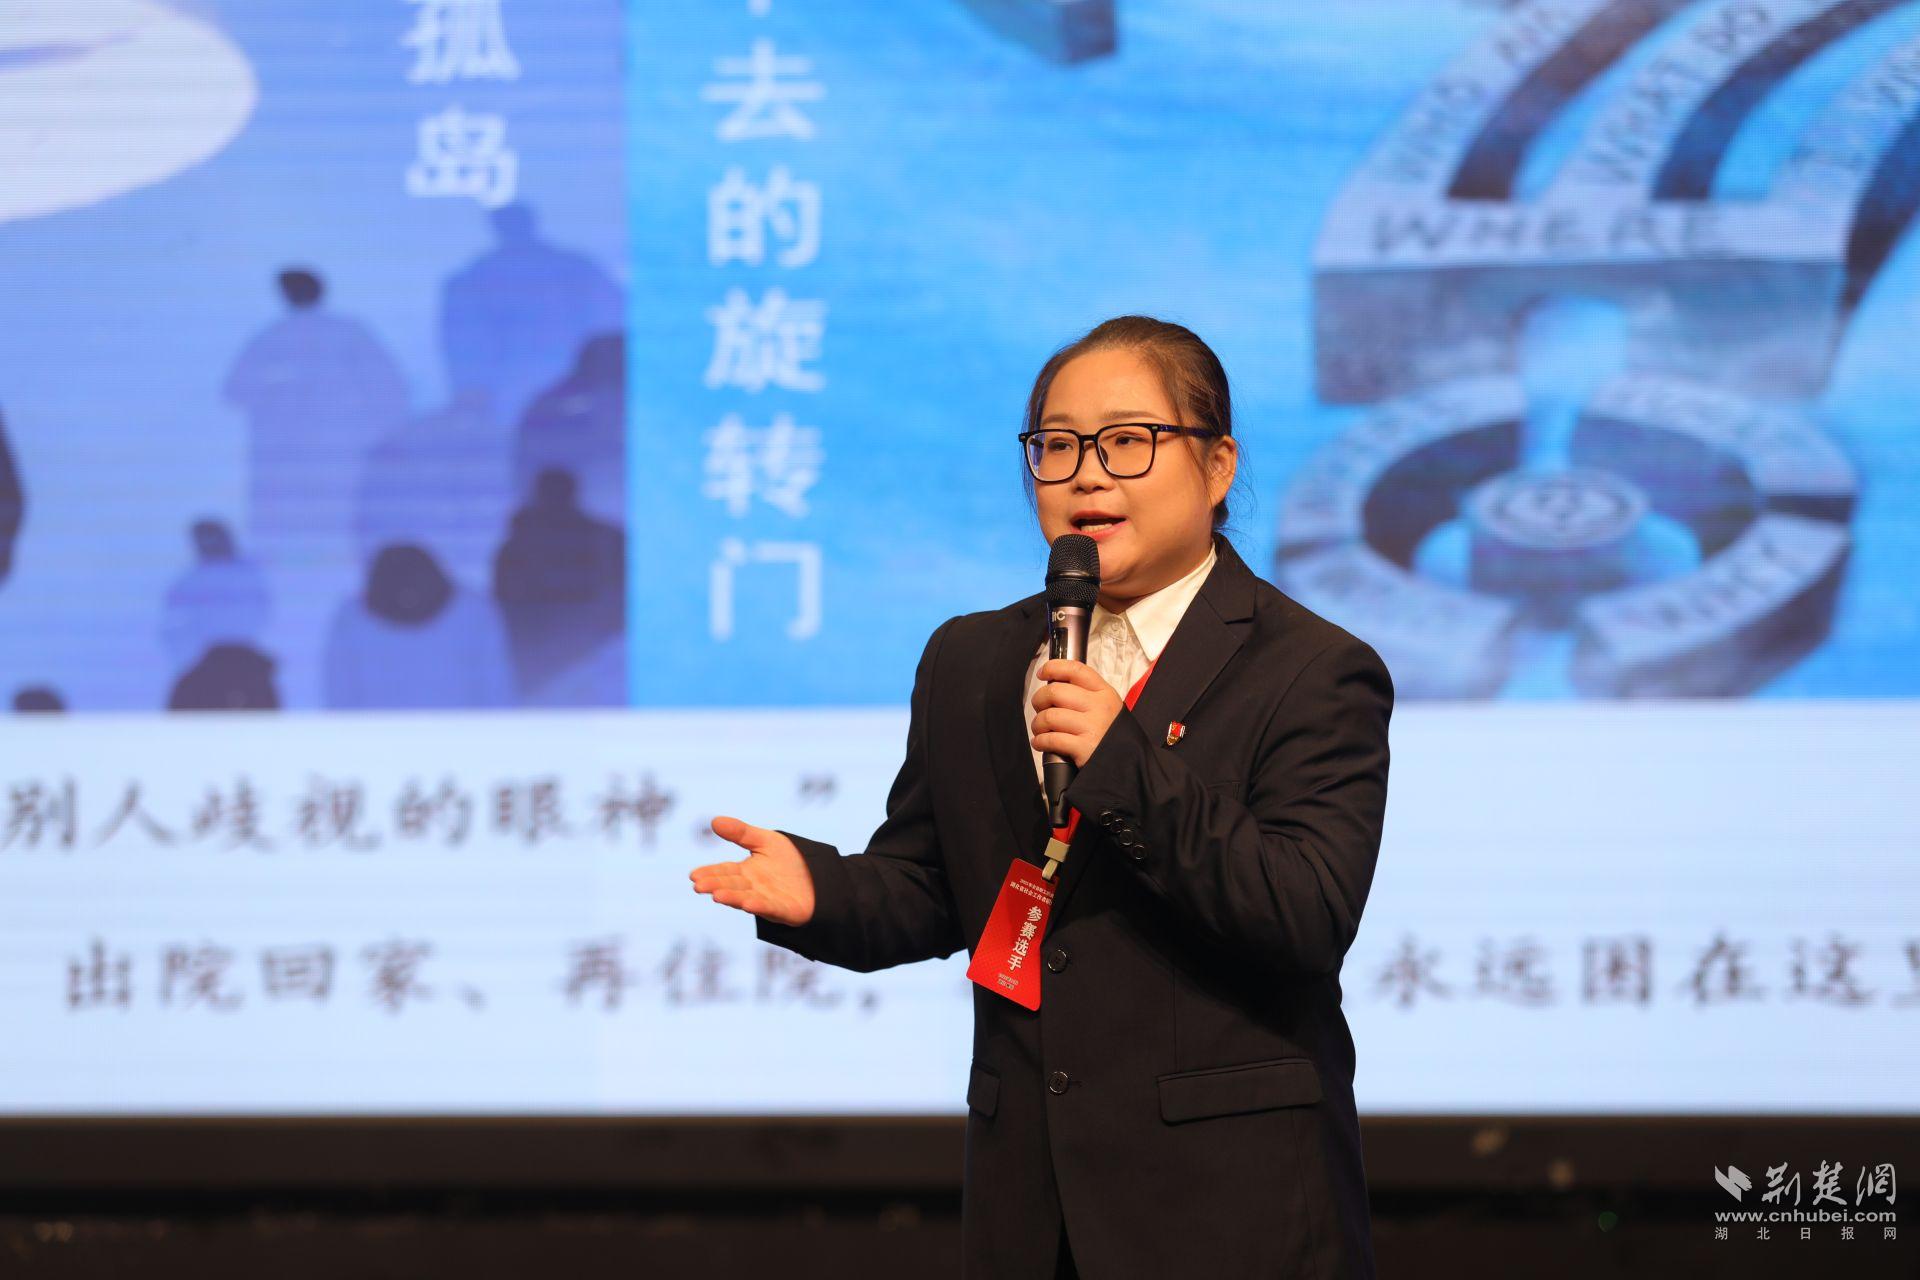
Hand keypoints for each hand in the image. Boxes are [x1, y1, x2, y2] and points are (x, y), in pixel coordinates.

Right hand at [690, 815, 816, 926]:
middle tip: (698, 886)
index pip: (724, 872)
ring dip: (733, 898)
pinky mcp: (786, 910)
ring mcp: (768, 900)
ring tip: (717, 896)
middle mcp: (753, 888)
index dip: (709, 873)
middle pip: (732, 886)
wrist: (820, 875)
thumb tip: (714, 821)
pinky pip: (771, 908)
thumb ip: (741, 833)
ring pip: (747, 899)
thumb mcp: (765, 840)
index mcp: (746, 872)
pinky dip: (759, 907)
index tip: (693, 875)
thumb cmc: (789, 860)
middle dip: (716, 886)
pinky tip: (749, 904)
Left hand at [1029, 659, 1123, 767]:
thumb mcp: (1107, 707)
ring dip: (1038, 724)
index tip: (1043, 673)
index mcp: (1104, 692)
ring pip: (1050, 716)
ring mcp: (1092, 727)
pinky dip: (1040, 741)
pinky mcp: (1084, 747)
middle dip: (1039, 700)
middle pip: (1056, 692)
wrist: (1128, 764)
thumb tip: (1054, 685)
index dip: (1054, 667)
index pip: (1076, 670)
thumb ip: (1086, 694)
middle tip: (1039, 708)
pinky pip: (1052, 739)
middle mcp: (1099, 706)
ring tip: (1040, 729)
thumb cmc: (1111, 735)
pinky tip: (1041, 743)